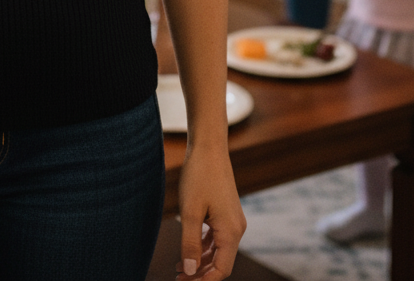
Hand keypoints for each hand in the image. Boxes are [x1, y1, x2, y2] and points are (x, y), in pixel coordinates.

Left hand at [177, 142, 244, 278]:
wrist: (208, 147)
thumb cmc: (199, 176)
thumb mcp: (190, 212)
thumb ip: (190, 243)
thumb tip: (189, 272)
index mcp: (231, 232)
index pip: (221, 270)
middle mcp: (236, 229)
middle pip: (220, 262)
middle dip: (200, 273)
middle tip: (177, 279)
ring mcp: (233, 220)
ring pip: (218, 251)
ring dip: (200, 261)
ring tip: (178, 269)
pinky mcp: (226, 213)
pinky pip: (217, 238)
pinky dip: (203, 247)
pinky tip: (188, 250)